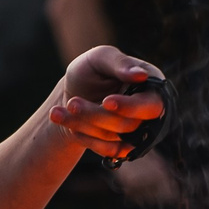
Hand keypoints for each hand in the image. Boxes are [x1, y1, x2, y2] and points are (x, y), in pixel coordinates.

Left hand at [50, 48, 165, 159]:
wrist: (74, 92)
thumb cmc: (91, 71)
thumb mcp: (100, 58)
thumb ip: (120, 63)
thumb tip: (142, 75)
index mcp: (152, 87)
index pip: (151, 105)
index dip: (130, 107)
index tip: (106, 101)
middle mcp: (147, 112)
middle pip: (128, 124)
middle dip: (96, 115)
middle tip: (72, 103)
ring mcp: (135, 132)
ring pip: (112, 136)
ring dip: (82, 123)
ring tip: (56, 111)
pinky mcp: (120, 146)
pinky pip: (106, 150)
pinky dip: (82, 136)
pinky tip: (64, 120)